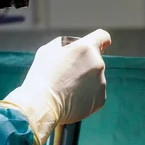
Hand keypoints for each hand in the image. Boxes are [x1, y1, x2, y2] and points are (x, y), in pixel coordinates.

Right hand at [0, 30, 110, 144]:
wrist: (41, 106)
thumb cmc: (41, 77)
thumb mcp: (48, 51)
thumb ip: (66, 46)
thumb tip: (74, 49)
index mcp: (86, 48)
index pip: (103, 37)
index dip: (100, 41)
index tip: (100, 46)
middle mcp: (98, 64)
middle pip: (95, 62)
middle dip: (84, 67)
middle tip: (66, 77)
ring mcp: (101, 83)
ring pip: (94, 80)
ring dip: (84, 83)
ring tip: (66, 92)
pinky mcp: (100, 100)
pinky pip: (94, 95)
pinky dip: (85, 98)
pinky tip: (71, 101)